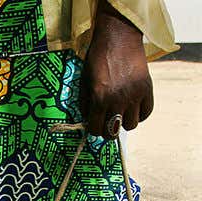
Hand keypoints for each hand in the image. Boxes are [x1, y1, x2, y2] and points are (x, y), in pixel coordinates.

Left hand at [79, 1, 152, 138]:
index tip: (95, 124)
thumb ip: (85, 103)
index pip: (96, 129)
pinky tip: (133, 109)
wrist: (118, 38)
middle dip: (108, 130)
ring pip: (131, 125)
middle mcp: (118, 99)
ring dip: (124, 123)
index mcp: (99, 98)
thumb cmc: (97, 59)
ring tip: (120, 114)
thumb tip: (88, 120)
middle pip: (113, 131)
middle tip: (107, 123)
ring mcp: (134, 95)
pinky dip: (139, 115)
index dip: (94, 129)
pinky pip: (146, 113)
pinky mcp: (147, 89)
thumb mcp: (84, 82)